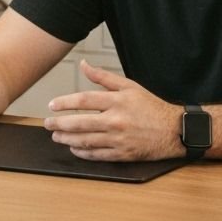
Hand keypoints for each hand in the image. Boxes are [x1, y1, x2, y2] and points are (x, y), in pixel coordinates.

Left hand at [43, 61, 183, 160]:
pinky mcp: (122, 154)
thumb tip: (83, 65)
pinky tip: (74, 149)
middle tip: (47, 124)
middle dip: (60, 124)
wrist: (174, 130)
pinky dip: (83, 153)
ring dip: (67, 139)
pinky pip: (97, 155)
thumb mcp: (129, 86)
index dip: (65, 103)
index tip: (52, 105)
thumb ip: (104, 77)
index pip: (84, 100)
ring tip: (57, 136)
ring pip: (86, 141)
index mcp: (117, 101)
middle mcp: (116, 120)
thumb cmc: (151, 107)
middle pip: (80, 123)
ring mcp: (118, 139)